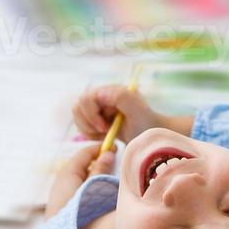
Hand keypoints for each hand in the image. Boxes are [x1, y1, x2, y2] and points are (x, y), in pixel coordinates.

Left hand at [45, 142, 115, 217]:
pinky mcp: (63, 206)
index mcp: (67, 174)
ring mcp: (61, 194)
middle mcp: (61, 181)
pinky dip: (89, 186)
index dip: (100, 149)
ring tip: (110, 177)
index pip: (84, 154)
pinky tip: (99, 193)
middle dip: (98, 162)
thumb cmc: (82, 213)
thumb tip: (108, 153)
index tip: (115, 148)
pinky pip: (77, 189)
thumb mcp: (95, 187)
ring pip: (80, 178)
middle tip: (115, 162)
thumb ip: (101, 170)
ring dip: (94, 175)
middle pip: (81, 165)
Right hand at [72, 85, 188, 146]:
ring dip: (88, 129)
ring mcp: (98, 108)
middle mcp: (102, 97)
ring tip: (105, 134)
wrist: (151, 137)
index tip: (105, 128)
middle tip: (105, 131)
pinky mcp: (96, 119)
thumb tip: (100, 93)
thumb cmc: (147, 125)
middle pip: (78, 107)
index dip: (92, 115)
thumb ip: (122, 98)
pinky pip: (82, 126)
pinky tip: (104, 136)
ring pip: (77, 116)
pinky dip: (90, 134)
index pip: (86, 99)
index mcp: (110, 91)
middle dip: (88, 123)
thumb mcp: (138, 111)